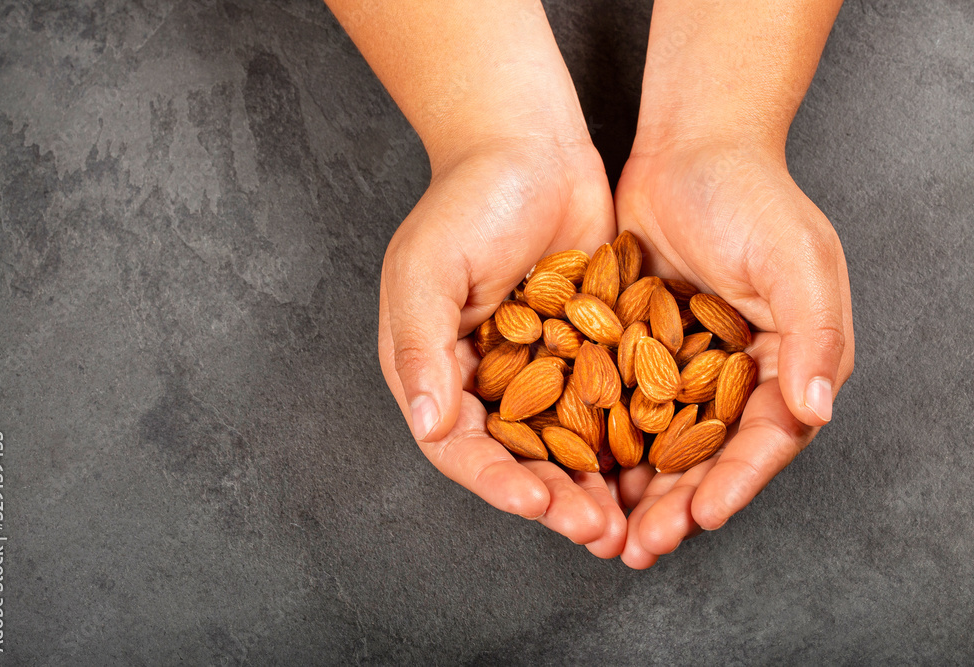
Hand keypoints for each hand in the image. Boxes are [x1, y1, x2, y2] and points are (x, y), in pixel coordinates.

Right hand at [377, 138, 628, 555]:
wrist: (531, 146)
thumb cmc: (464, 200)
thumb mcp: (427, 270)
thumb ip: (421, 347)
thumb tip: (427, 423)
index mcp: (438, 369)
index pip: (460, 445)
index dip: (496, 480)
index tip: (537, 504)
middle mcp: (486, 379)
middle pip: (519, 457)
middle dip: (556, 497)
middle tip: (597, 530)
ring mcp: (539, 366)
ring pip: (568, 441)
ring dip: (595, 481)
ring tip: (629, 519)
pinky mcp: (587, 348)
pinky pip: (606, 402)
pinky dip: (627, 435)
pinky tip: (657, 462)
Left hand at [614, 141, 854, 568]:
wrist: (689, 148)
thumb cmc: (753, 196)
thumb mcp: (796, 258)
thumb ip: (815, 333)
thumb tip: (818, 409)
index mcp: (791, 362)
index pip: (767, 439)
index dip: (736, 482)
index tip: (700, 516)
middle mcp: (739, 374)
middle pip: (709, 455)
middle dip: (677, 503)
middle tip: (640, 545)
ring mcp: (686, 364)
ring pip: (660, 441)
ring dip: (635, 487)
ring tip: (605, 529)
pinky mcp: (639, 348)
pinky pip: (620, 405)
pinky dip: (603, 439)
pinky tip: (576, 470)